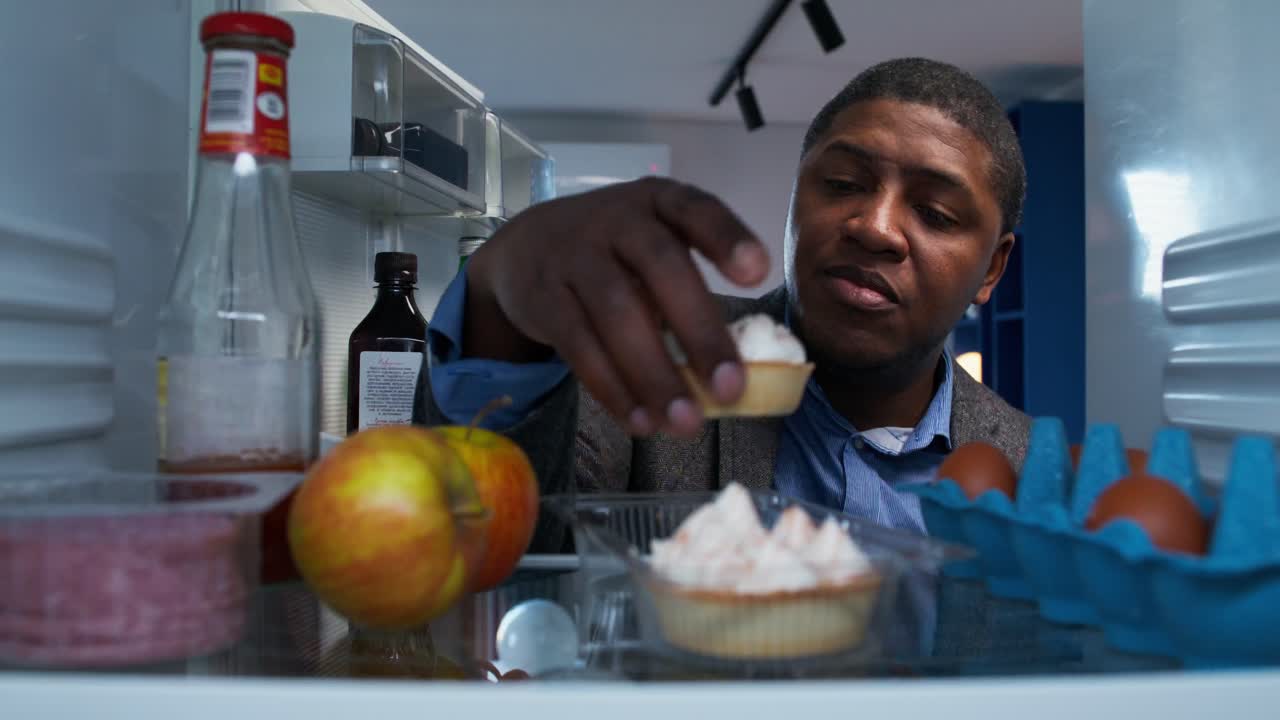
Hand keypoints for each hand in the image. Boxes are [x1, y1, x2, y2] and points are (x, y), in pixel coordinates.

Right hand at [462, 177, 769, 436]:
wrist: (526, 246)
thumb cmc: (616, 252)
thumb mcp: (653, 243)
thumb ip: (690, 289)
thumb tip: (733, 372)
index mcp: (659, 202)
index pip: (696, 209)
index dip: (727, 238)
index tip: (759, 274)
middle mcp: (617, 219)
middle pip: (660, 267)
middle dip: (699, 330)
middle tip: (730, 389)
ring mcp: (575, 256)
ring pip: (617, 314)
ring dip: (655, 374)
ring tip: (685, 423)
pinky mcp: (545, 298)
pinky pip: (579, 346)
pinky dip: (612, 388)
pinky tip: (639, 421)